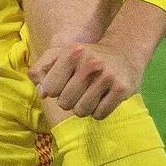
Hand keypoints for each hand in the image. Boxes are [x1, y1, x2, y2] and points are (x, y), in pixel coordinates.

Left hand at [29, 39, 144, 120]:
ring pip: (82, 111)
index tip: (64, 83)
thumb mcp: (62, 53)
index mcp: (72, 52)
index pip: (50, 89)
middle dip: (69, 101)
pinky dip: (98, 111)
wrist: (124, 51)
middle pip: (65, 103)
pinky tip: (102, 98)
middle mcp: (89, 63)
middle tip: (79, 90)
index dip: (55, 90)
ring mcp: (107, 76)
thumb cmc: (86, 56)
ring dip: (83, 108)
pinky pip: (100, 114)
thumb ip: (42, 69)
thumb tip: (41, 93)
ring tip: (89, 95)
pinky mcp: (121, 89)